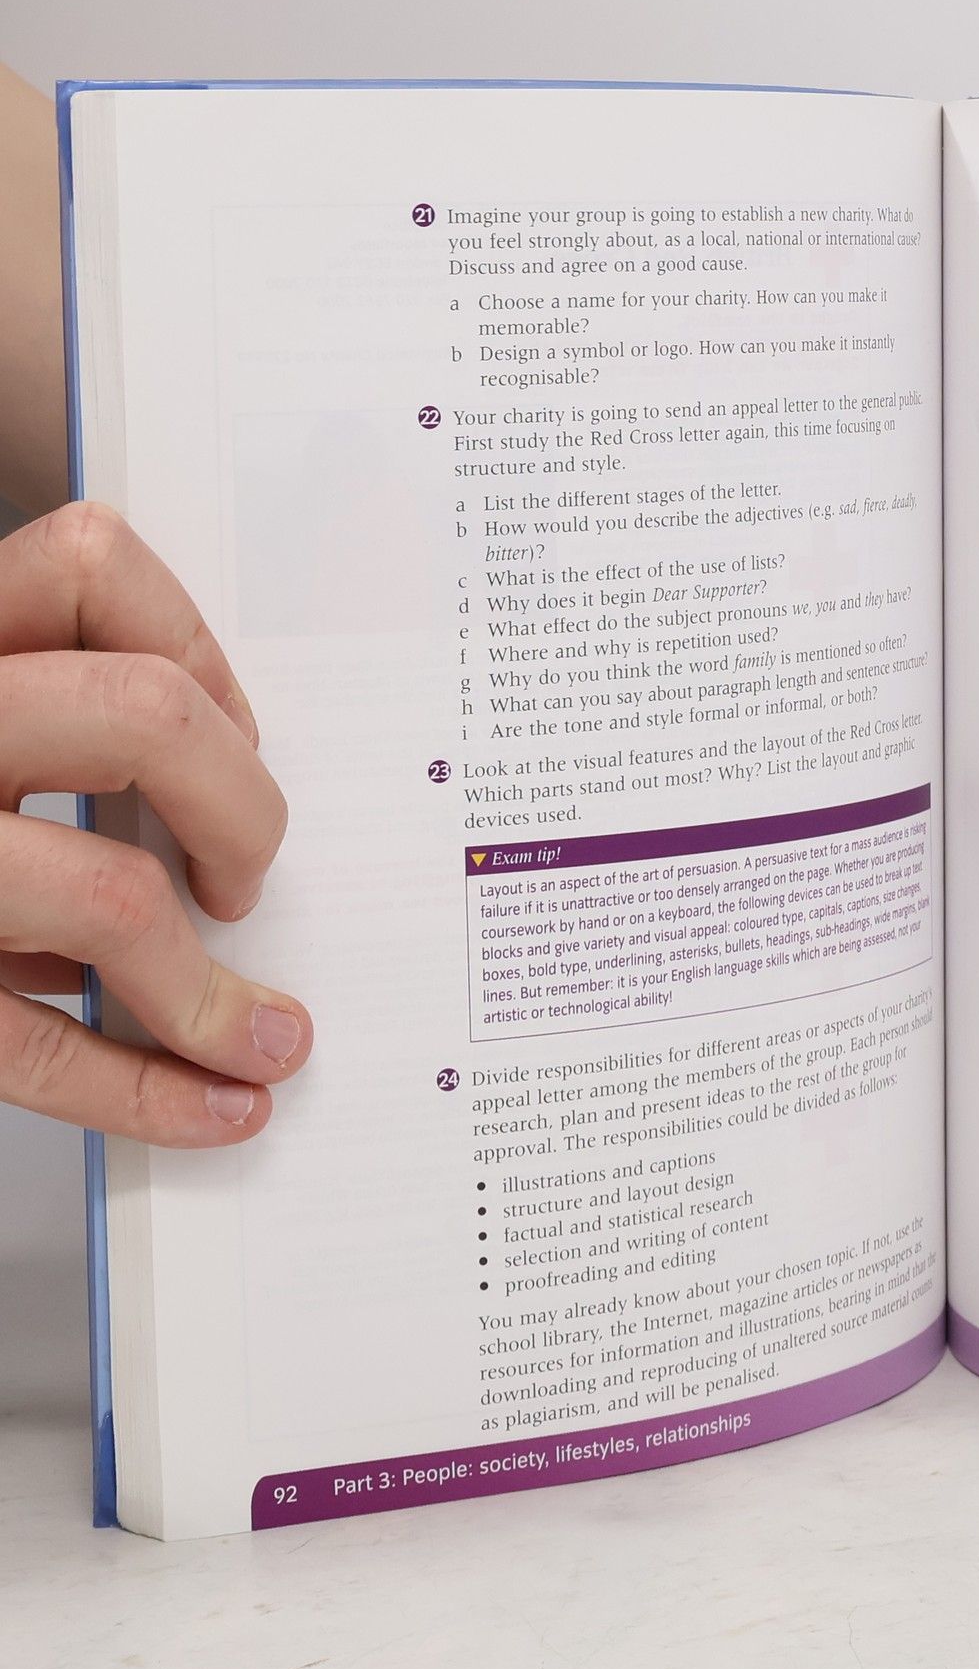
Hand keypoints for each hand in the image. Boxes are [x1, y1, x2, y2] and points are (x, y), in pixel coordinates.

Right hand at [0, 502, 309, 1143]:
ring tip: (256, 1031)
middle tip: (244, 875)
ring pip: (106, 896)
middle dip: (243, 809)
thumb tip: (202, 811)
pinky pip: (32, 1047)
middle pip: (143, 715)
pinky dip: (149, 1090)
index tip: (235, 731)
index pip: (85, 565)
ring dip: (209, 991)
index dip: (195, 647)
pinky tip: (212, 1103)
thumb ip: (33, 721)